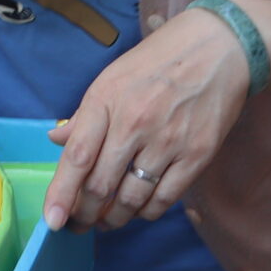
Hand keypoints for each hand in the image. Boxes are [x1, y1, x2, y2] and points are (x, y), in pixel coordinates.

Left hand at [41, 9, 250, 231]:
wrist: (218, 47)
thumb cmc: (158, 61)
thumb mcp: (111, 78)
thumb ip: (84, 115)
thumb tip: (56, 140)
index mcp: (104, 101)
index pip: (76, 157)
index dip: (61, 194)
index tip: (52, 221)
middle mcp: (133, 123)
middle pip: (101, 185)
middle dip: (85, 213)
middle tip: (79, 223)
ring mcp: (167, 141)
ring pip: (131, 198)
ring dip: (114, 218)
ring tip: (106, 221)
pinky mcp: (197, 154)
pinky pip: (165, 198)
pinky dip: (147, 212)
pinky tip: (138, 211)